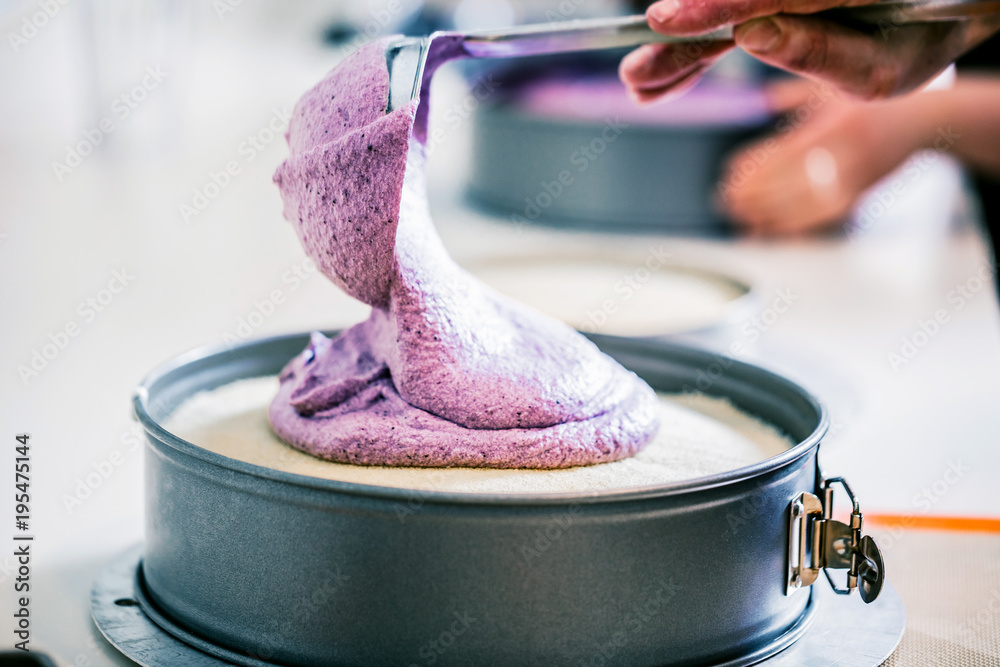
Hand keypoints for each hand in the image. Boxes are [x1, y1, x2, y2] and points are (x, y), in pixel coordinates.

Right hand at [619, 0, 999, 102]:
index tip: (664, 20)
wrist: (947, 2)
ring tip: (648, 81)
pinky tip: (679, 66)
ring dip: (687, 41)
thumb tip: (751, 35)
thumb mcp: (882, 69)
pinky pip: (741, 2)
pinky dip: (705, 31)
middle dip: (684, 35)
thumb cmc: (918, 37)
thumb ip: (820, 53)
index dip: (713, 5)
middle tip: (637, 76)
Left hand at [717, 79, 939, 235]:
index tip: (729, 172)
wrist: (920, 123)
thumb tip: (762, 99)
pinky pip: (819, 218)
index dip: (756, 165)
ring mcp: (857, 178)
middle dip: (756, 194)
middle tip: (725, 199)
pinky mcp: (859, 197)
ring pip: (805, 205)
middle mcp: (850, 154)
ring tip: (740, 216)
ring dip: (768, 215)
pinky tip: (767, 230)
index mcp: (840, 124)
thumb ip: (796, 95)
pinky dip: (792, 227)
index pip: (788, 151)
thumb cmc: (868, 103)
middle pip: (793, 181)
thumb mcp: (833, 90)